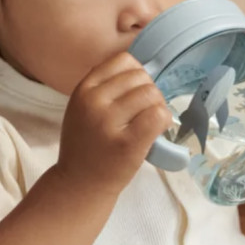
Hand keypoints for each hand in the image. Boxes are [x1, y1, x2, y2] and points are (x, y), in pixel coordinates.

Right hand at [56, 52, 172, 195]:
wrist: (79, 183)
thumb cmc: (87, 146)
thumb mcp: (83, 109)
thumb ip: (104, 88)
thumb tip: (143, 71)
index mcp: (84, 90)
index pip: (123, 61)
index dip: (138, 75)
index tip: (136, 94)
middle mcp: (94, 102)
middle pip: (141, 77)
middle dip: (150, 92)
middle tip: (146, 113)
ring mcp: (109, 122)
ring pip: (151, 94)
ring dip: (159, 107)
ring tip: (151, 124)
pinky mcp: (127, 143)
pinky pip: (158, 115)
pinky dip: (164, 120)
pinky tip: (157, 131)